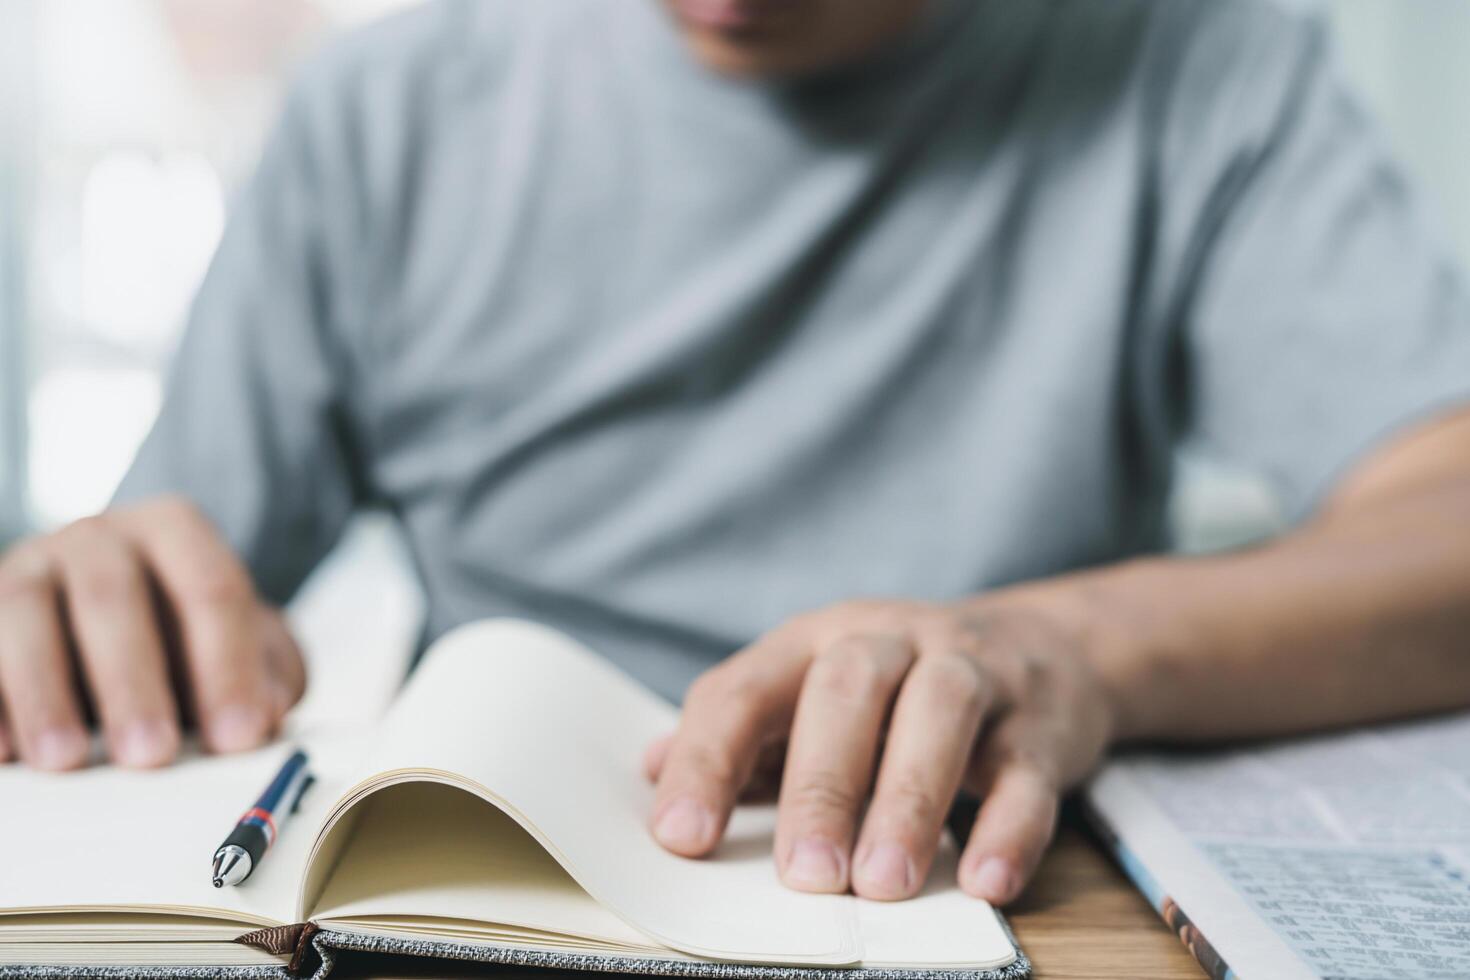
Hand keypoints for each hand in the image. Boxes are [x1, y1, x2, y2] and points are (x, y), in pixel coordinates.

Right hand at [0, 496, 304, 769]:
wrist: (113, 618)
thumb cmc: (187, 640)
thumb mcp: (244, 647)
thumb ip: (266, 674)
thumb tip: (264, 716)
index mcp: (175, 531)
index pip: (209, 588)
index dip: (228, 665)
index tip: (239, 737)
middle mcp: (96, 538)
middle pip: (111, 598)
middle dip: (133, 681)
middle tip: (153, 756)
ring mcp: (27, 567)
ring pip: (23, 614)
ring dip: (44, 691)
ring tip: (67, 762)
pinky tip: (2, 753)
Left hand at [644, 599, 1114, 903]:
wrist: (1047, 646)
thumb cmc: (900, 687)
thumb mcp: (814, 689)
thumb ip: (743, 732)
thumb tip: (648, 771)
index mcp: (816, 640)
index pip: (746, 688)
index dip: (706, 759)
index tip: (682, 838)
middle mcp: (892, 641)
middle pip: (846, 689)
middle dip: (820, 785)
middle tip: (803, 877)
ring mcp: (974, 674)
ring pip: (939, 716)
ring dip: (909, 802)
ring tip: (881, 886)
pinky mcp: (1041, 725)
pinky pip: (1028, 771)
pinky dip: (1010, 828)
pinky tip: (984, 882)